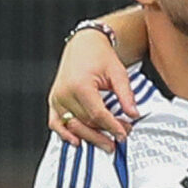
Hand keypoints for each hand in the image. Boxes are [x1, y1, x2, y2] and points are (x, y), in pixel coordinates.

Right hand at [49, 28, 141, 149]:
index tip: (124, 134)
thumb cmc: (99, 55)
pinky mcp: (54, 101)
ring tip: (106, 144)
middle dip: (104, 133)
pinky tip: (77, 143)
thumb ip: (125, 95)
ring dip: (90, 137)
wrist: (83, 44)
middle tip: (119, 140)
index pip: (98, 115)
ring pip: (74, 126)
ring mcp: (57, 98)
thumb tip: (133, 115)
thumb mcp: (118, 72)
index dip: (112, 127)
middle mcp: (65, 93)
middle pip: (86, 123)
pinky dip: (65, 134)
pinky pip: (56, 123)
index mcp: (80, 85)